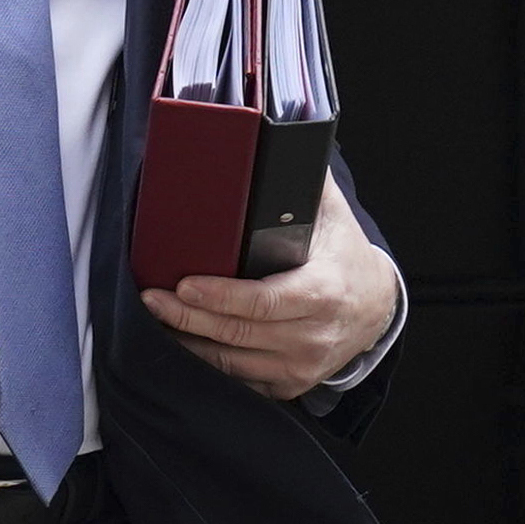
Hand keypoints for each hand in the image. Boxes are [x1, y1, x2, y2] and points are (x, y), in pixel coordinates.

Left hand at [143, 177, 400, 400]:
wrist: (374, 307)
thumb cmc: (343, 254)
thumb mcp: (332, 215)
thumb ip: (303, 181)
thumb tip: (270, 140)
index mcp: (323, 292)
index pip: (265, 302)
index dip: (220, 297)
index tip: (183, 284)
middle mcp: (314, 336)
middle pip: (238, 334)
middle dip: (187, 317)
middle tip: (151, 297)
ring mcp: (301, 366)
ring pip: (231, 362)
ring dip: (188, 342)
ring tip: (155, 317)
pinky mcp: (287, 384)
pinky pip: (238, 378)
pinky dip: (205, 362)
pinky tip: (180, 341)